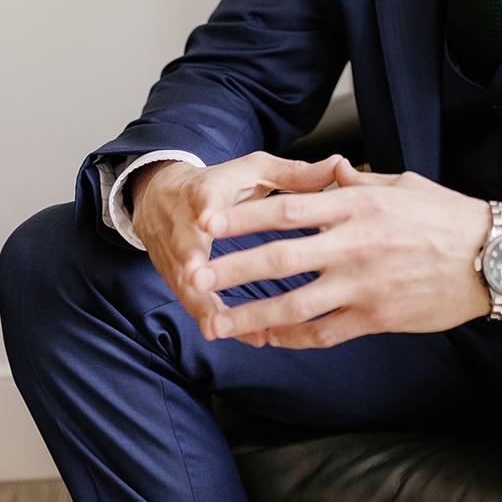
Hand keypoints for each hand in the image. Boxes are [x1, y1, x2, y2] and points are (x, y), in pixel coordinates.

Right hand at [129, 150, 347, 345]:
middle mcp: (185, 223)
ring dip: (202, 304)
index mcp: (208, 191)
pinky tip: (248, 336)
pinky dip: (216, 319)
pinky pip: (194, 303)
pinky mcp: (176, 278)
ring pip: (185, 282)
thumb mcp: (254, 171)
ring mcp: (176, 254)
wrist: (162, 197)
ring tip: (219, 327)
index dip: (205, 210)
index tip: (208, 221)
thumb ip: (294, 174)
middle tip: (198, 279)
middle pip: (185, 244)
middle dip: (190, 263)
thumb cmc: (222, 184)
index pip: (204, 198)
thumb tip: (338, 166)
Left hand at [187, 161, 501, 348]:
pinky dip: (292, 338)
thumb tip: (331, 174)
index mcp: (356, 205)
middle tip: (193, 274)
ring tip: (215, 322)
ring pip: (294, 304)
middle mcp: (353, 245)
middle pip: (279, 257)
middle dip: (232, 267)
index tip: (209, 220)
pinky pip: (324, 333)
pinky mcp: (375, 317)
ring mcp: (362, 285)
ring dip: (250, 315)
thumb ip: (359, 182)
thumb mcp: (401, 184)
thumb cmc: (446, 213)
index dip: (243, 216)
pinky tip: (268, 339)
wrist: (490, 256)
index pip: (287, 208)